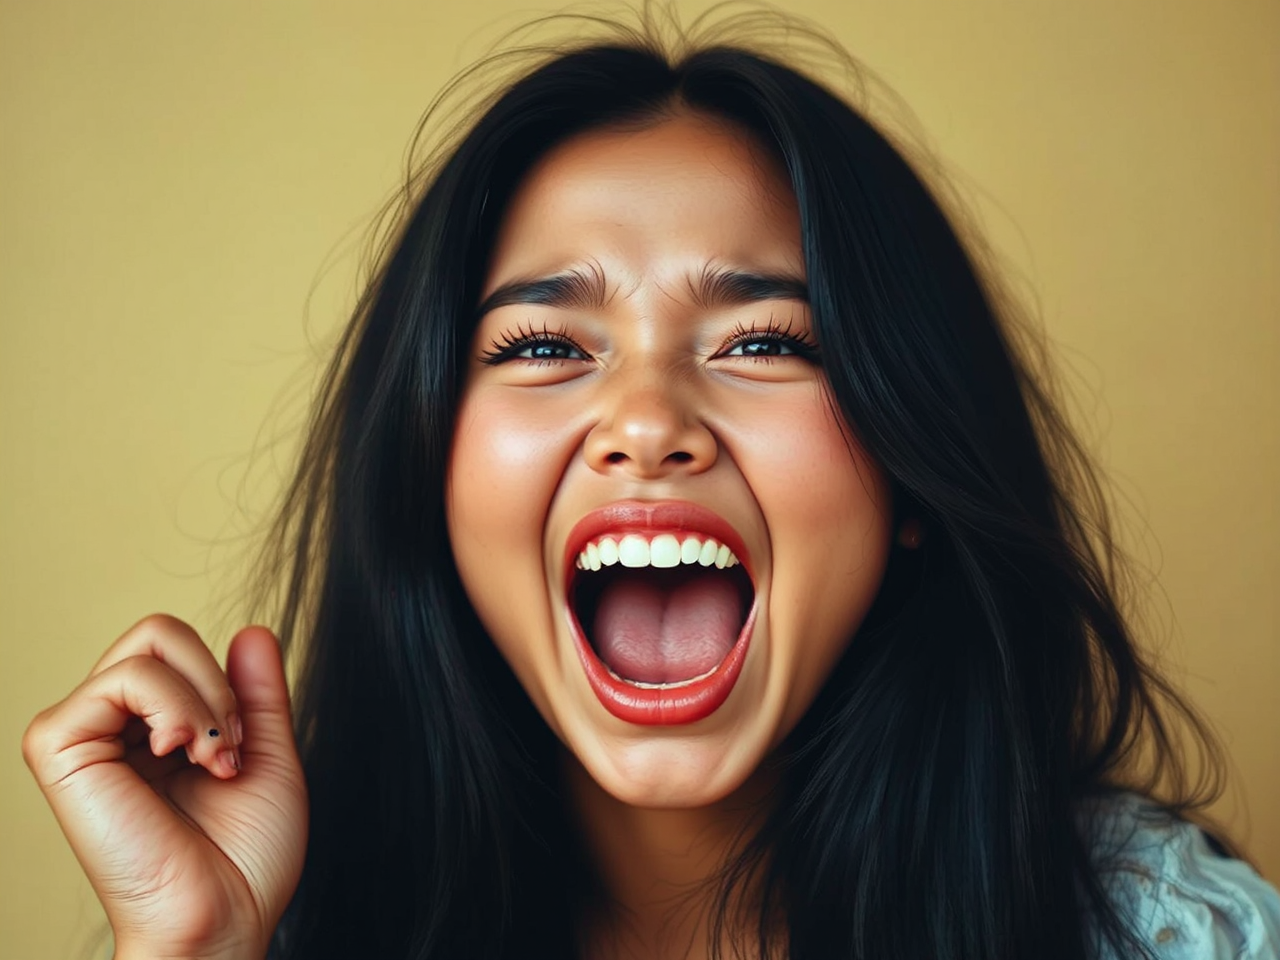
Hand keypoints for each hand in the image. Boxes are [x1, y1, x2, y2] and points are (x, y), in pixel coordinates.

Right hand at [22, 615, 307, 959]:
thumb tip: (251, 630)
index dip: (227, 684)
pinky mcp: (59, 746)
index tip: (240, 749)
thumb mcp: (269, 755)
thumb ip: (258, 691)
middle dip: (218, 685)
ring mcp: (81, 732)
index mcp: (149, 727)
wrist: (225, 920)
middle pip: (161, 632)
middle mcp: (110, 726)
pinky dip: (176, 706)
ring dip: (206, 702)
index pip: (179, 648)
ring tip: (212, 760)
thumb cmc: (244, 858)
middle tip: (227, 751)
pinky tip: (179, 753)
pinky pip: (127, 676)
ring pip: (151, 642)